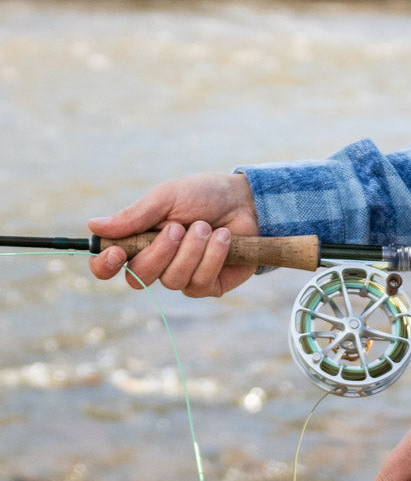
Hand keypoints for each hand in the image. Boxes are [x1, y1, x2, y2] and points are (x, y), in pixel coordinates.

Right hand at [87, 172, 260, 298]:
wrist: (247, 201)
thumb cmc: (204, 195)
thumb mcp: (168, 197)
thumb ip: (134, 215)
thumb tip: (93, 225)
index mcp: (139, 241)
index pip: (108, 265)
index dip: (104, 265)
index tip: (116, 253)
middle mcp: (157, 263)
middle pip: (138, 278)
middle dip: (160, 252)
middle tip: (179, 227)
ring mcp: (182, 276)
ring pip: (172, 279)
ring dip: (192, 249)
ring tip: (206, 227)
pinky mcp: (208, 285)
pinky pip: (199, 281)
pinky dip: (213, 255)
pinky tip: (224, 238)